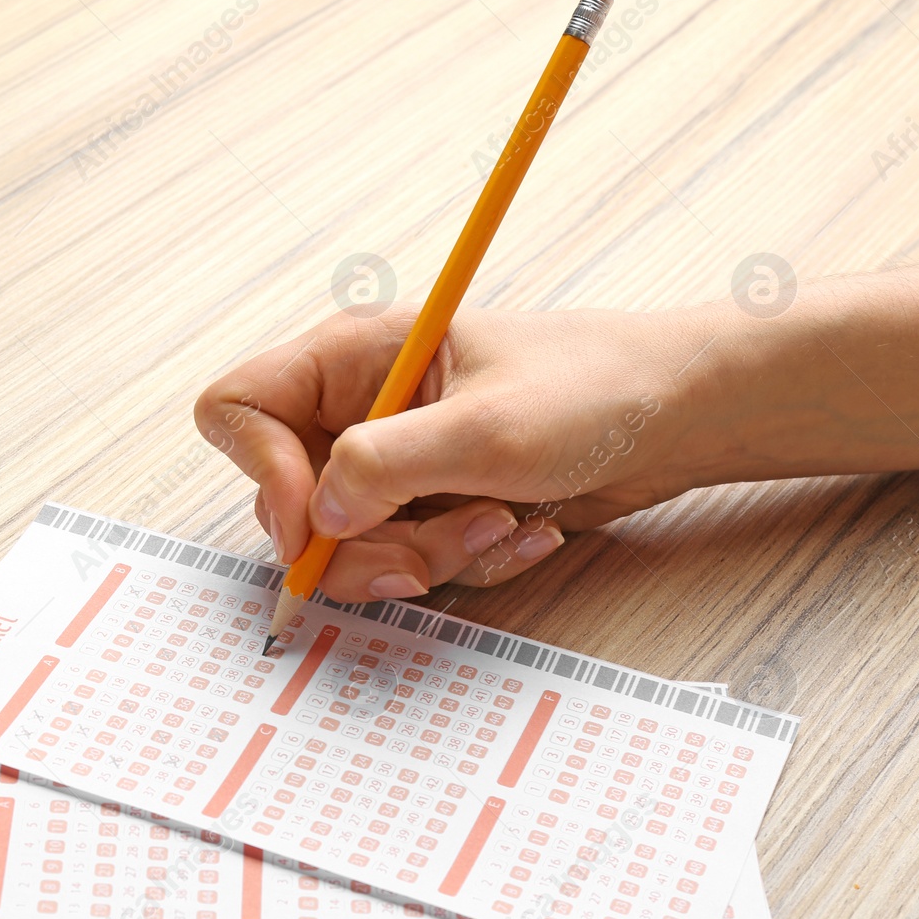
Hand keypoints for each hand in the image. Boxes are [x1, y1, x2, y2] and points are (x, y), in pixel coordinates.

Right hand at [195, 305, 703, 598]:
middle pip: (290, 500)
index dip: (261, 472)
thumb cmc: (595, 389)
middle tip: (432, 543)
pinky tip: (519, 532)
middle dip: (364, 540)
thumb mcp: (487, 428)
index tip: (317, 521)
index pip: (238, 408)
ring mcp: (390, 461)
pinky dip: (458, 562)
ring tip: (497, 523)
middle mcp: (356, 407)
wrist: (680, 416)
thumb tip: (318, 517)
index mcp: (351, 357)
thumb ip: (386, 466)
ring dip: (421, 556)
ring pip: (346, 544)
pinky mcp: (423, 504)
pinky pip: (401, 559)